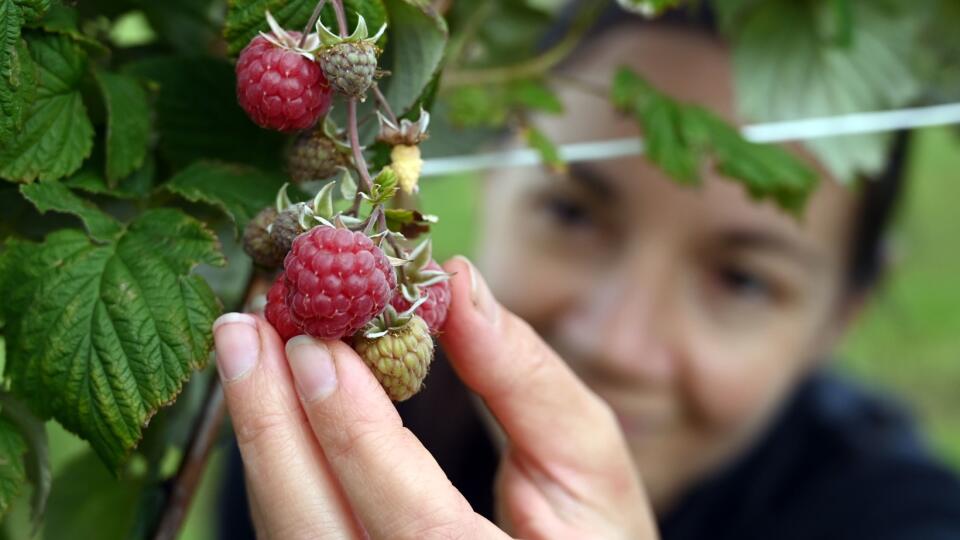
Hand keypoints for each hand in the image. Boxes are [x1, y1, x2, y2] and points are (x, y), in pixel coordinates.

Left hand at [212, 257, 656, 538]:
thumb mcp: (588, 465)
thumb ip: (526, 380)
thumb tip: (455, 282)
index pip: (415, 523)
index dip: (356, 433)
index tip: (317, 345)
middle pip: (316, 534)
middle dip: (272, 425)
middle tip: (245, 331)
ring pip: (291, 535)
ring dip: (262, 440)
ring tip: (247, 353)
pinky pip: (295, 532)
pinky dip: (278, 466)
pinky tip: (273, 405)